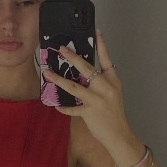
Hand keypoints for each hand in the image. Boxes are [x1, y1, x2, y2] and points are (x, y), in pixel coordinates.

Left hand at [43, 29, 132, 148]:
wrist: (119, 134)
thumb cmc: (114, 113)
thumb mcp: (112, 94)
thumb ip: (100, 83)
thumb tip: (83, 73)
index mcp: (113, 81)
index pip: (107, 59)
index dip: (102, 45)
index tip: (97, 32)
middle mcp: (105, 88)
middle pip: (87, 69)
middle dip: (73, 57)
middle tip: (61, 49)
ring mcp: (97, 100)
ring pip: (73, 87)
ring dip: (58, 80)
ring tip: (48, 73)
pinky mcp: (89, 112)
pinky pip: (72, 108)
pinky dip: (63, 107)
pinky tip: (56, 105)